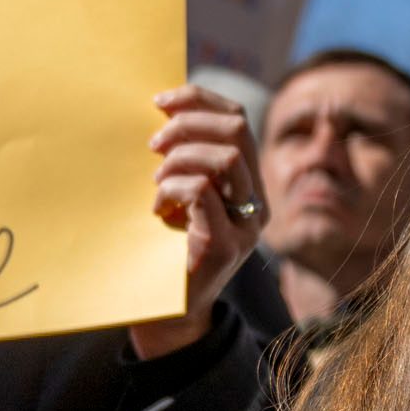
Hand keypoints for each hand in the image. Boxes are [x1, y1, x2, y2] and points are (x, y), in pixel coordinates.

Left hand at [133, 85, 264, 360]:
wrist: (168, 311)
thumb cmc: (166, 247)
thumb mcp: (179, 193)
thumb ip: (184, 158)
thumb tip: (161, 107)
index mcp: (249, 183)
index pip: (237, 118)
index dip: (199, 99)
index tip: (160, 102)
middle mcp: (256, 203)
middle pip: (237, 129)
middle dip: (188, 124)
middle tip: (153, 143)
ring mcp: (245, 226)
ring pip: (226, 158)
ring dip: (180, 158)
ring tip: (156, 180)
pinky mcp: (224, 245)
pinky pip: (202, 192)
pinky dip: (174, 189)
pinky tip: (158, 207)